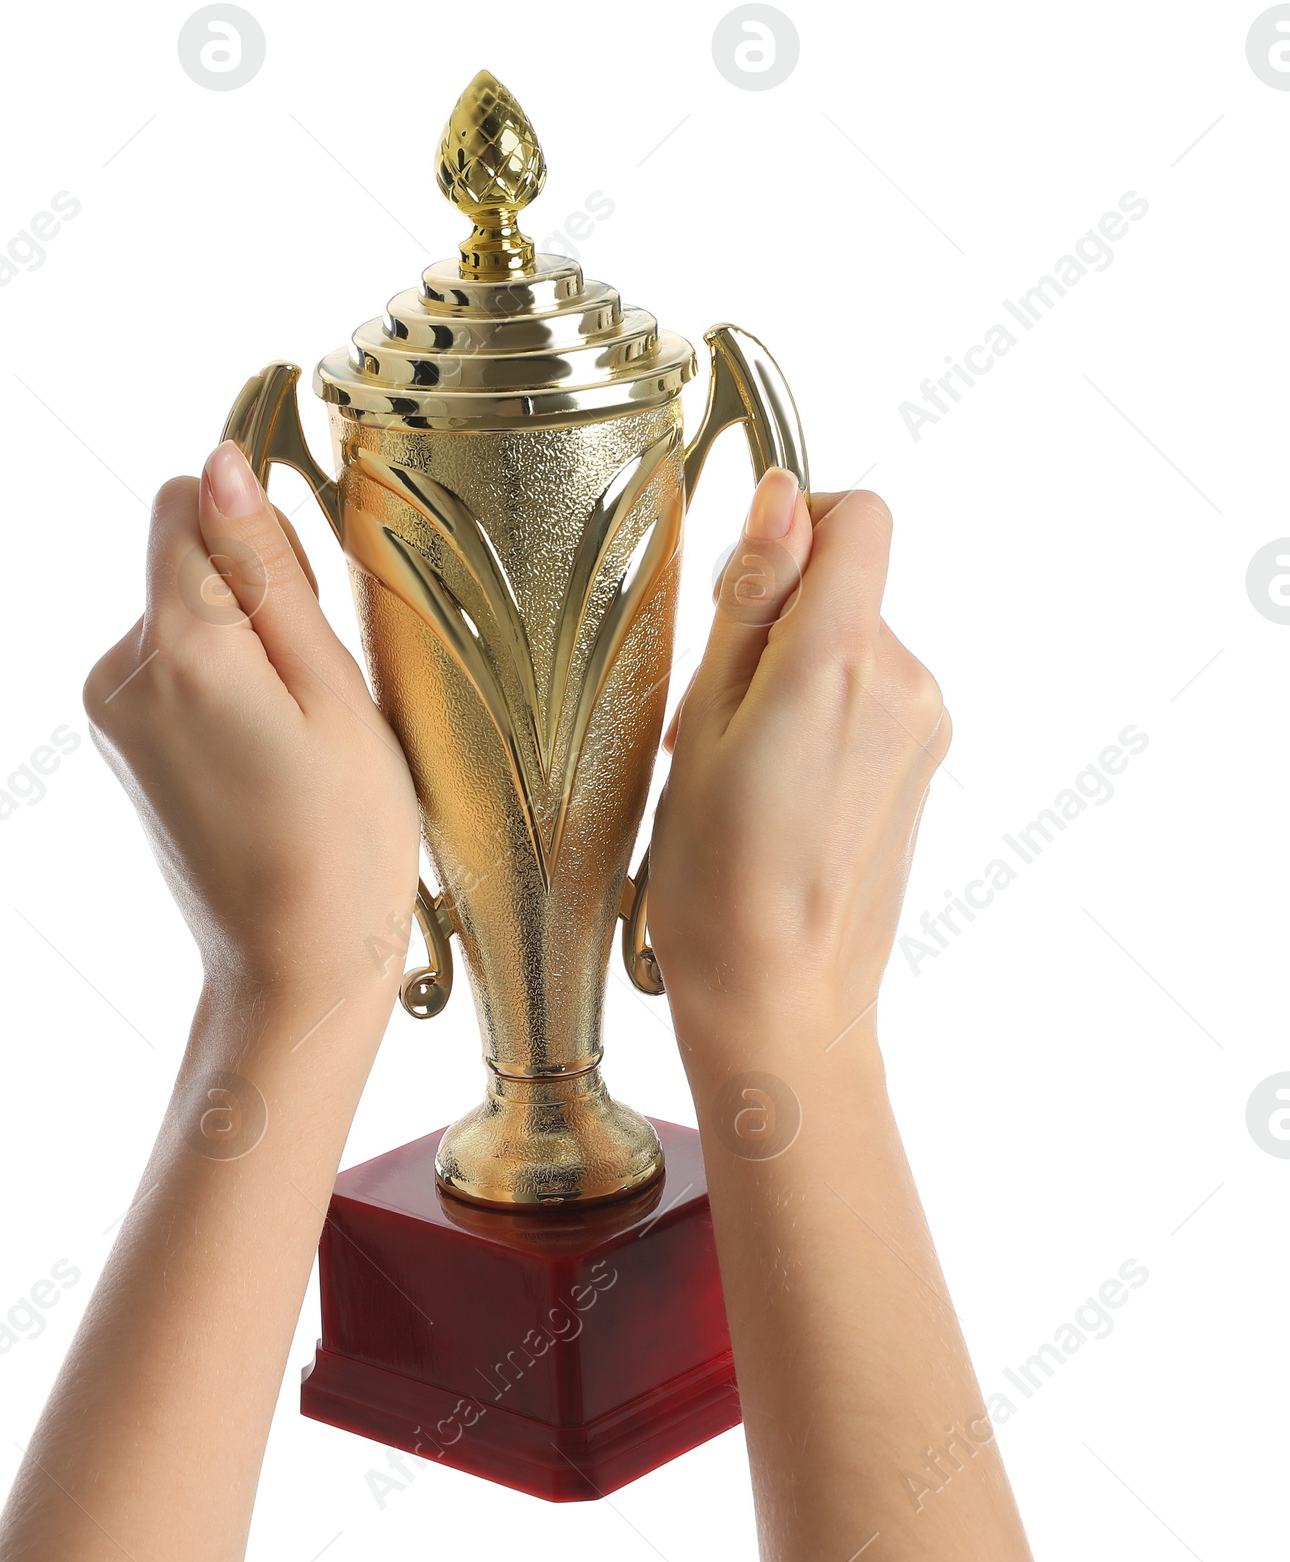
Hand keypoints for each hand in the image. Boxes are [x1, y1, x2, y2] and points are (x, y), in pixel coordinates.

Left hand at [83, 440, 418, 1022]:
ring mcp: (112, 714)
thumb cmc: (342, 843)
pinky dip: (223, 688)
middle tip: (316, 694)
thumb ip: (269, 573)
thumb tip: (220, 464)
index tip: (307, 597)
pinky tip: (267, 757)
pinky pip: (174, 669)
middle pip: (184, 560)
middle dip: (254, 596)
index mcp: (177, 649)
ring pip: (184, 616)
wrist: (291, 968)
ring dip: (242, 648)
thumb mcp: (334, 694)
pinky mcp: (122, 746)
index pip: (187, 503)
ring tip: (296, 738)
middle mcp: (119, 672)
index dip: (258, 528)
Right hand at [648, 470, 949, 1033]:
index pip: (859, 516)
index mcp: (840, 661)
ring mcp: (923, 728)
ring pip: (851, 644)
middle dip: (773, 622)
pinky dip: (817, 715)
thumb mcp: (703, 724)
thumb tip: (783, 497)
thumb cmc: (718, 881)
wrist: (782, 998)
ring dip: (790, 676)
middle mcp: (903, 683)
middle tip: (710, 714)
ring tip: (736, 764)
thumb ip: (751, 600)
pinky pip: (867, 697)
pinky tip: (773, 787)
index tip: (742, 583)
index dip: (796, 524)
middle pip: (846, 585)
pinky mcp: (923, 764)